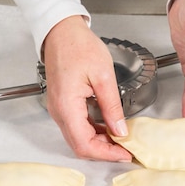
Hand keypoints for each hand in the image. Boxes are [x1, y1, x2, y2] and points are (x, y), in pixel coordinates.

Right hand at [42, 15, 131, 161]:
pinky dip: (93, 132)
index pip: (85, 144)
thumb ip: (112, 106)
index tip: (125, 153)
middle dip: (104, 151)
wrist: (61, 31)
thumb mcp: (103, 76)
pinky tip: (108, 127)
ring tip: (121, 139)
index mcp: (67, 106)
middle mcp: (59, 111)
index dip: (106, 154)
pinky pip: (77, 126)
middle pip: (80, 146)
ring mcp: (58, 109)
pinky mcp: (62, 104)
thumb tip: (120, 130)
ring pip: (78, 138)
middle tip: (126, 149)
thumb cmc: (78, 46)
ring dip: (99, 142)